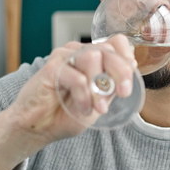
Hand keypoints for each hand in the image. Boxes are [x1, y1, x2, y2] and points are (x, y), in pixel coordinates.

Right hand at [7, 35, 136, 144]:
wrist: (39, 127)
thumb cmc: (66, 114)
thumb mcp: (98, 102)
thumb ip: (112, 86)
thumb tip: (131, 68)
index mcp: (93, 57)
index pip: (116, 42)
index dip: (127, 56)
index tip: (129, 79)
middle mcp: (79, 52)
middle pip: (108, 49)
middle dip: (120, 72)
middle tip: (123, 94)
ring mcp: (64, 57)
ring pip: (92, 58)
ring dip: (99, 87)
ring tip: (97, 108)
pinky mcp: (51, 67)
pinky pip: (77, 77)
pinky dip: (84, 96)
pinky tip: (83, 109)